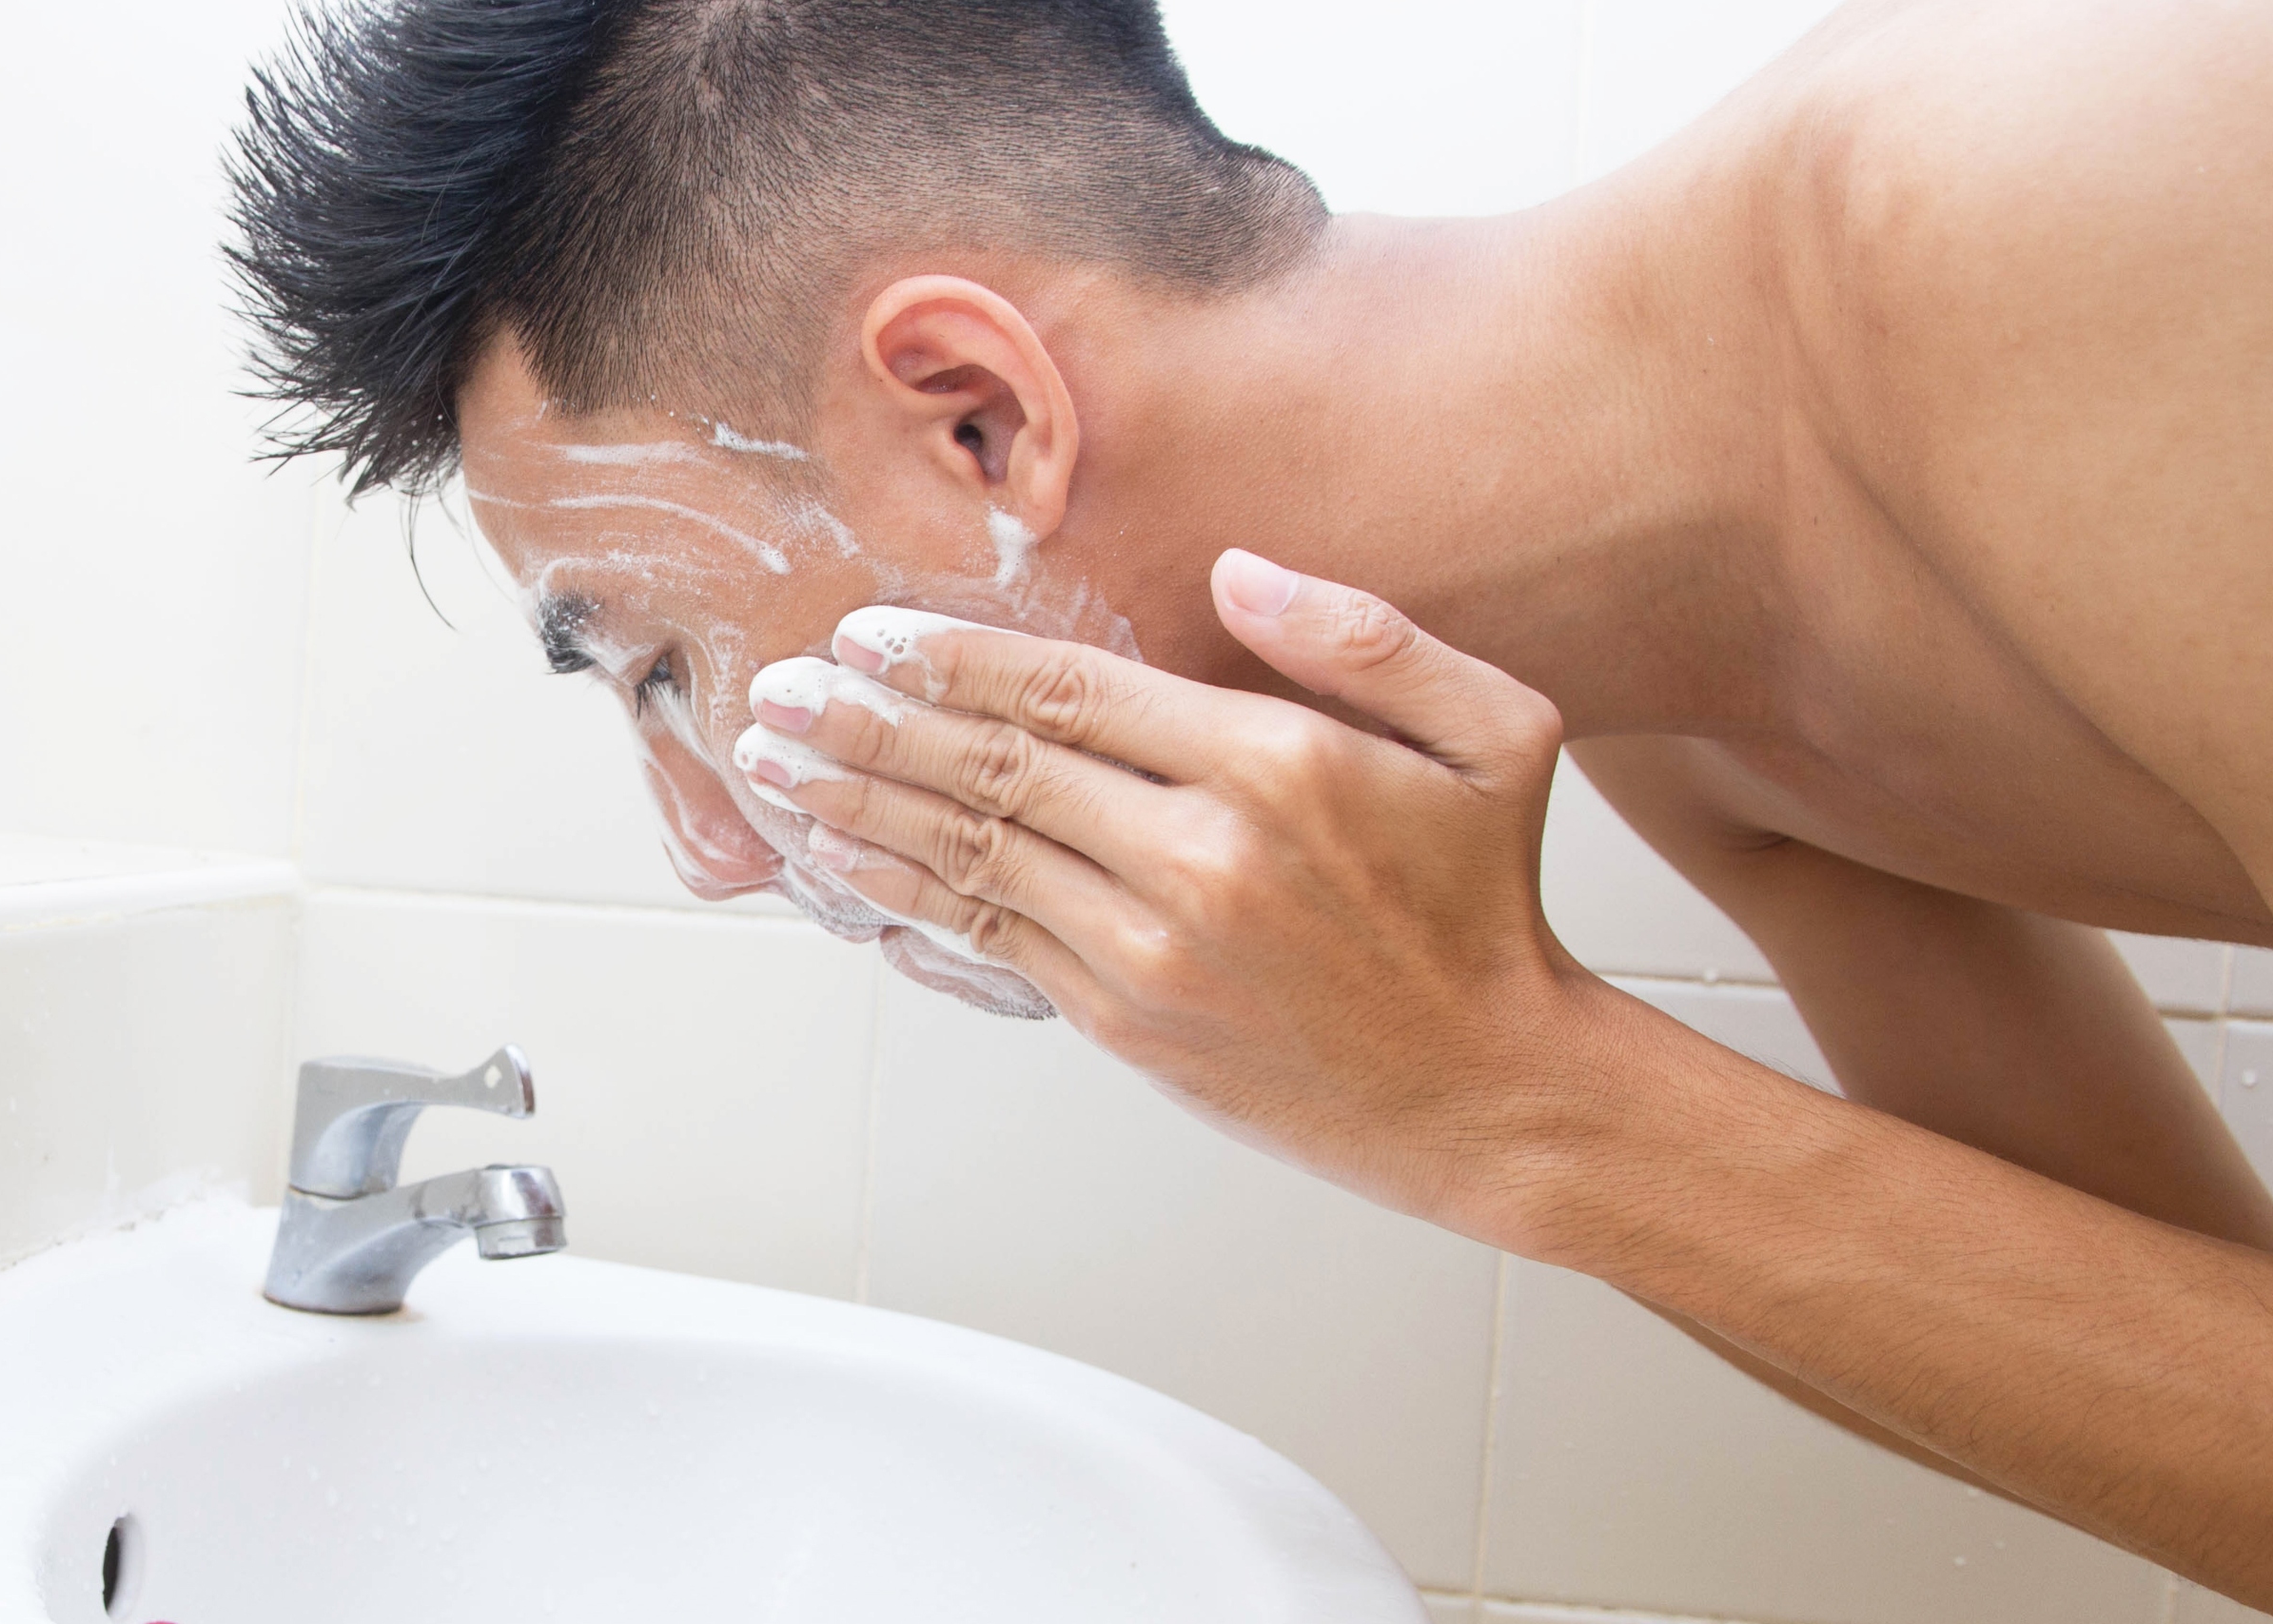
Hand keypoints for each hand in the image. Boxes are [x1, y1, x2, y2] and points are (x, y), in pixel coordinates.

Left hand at [735, 549, 1598, 1234]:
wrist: (1492, 1093)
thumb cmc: (1489, 911)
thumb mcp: (1497, 735)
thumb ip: (1365, 637)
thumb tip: (1237, 572)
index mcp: (1273, 763)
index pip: (1071, 688)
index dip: (955, 657)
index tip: (872, 635)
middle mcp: (1196, 854)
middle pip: (996, 768)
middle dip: (869, 724)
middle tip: (777, 692)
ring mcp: (1153, 947)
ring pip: (974, 857)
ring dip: (861, 808)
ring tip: (775, 771)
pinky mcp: (1130, 1023)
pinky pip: (995, 945)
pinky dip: (911, 901)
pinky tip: (850, 866)